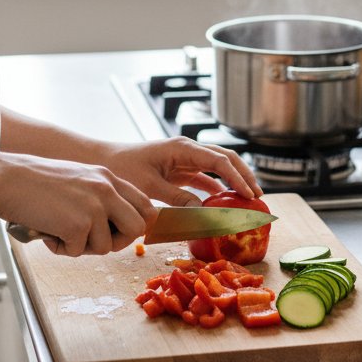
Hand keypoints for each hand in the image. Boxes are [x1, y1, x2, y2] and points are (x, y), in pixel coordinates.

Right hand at [0, 153, 155, 257]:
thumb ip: (99, 195)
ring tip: (60, 231)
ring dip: (83, 247)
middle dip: (118, 241)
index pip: (145, 204)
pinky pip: (78, 252)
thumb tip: (115, 226)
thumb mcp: (79, 179)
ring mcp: (94, 206)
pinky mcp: (77, 224)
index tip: (121, 232)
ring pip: (107, 246)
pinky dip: (61, 248)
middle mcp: (106, 189)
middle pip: (137, 228)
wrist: (9, 179)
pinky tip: (48, 232)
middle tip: (93, 240)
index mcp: (108, 177)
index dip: (136, 223)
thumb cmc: (37, 182)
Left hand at [93, 137, 261, 207]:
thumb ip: (177, 199)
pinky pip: (204, 179)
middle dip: (243, 176)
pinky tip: (224, 205)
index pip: (219, 160)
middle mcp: (187, 150)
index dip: (237, 177)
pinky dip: (216, 191)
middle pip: (225, 159)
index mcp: (182, 148)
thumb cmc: (123, 169)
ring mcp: (184, 160)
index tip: (250, 195)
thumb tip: (204, 214)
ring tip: (247, 202)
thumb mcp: (150, 187)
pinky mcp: (179, 171)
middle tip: (258, 196)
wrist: (104, 163)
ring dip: (232, 183)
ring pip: (217, 168)